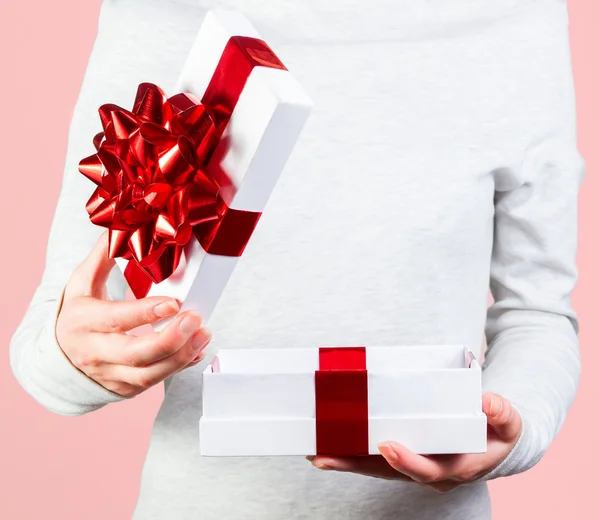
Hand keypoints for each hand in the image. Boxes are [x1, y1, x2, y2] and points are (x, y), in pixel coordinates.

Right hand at [56, 232, 210, 396]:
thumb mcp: (81, 283)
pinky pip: (155, 382)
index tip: (173, 303)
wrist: (59, 358)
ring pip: (149, 374)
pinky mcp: (125, 388)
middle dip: (170, 338)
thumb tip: (122, 224)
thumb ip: (103, 256)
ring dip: (181, 356)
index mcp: (83, 322)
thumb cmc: (77, 315)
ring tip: (204, 334)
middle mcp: (94, 352)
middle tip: (195, 319)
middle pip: (135, 353)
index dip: (146, 313)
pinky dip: (179, 367)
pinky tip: (197, 350)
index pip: (117, 319)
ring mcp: (110, 374)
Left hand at [308, 392, 521, 491]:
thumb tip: (488, 402)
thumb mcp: (508, 422)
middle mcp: (430, 473)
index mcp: (456, 467)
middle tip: (325, 455)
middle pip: (388, 472)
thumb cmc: (498, 432)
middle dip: (356, 465)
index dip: (407, 461)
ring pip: (375, 468)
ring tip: (315, 452)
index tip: (387, 446)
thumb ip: (502, 413)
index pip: (427, 469)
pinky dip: (350, 454)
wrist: (494, 445)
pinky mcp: (402, 457)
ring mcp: (413, 467)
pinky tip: (327, 446)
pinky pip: (373, 459)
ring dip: (345, 461)